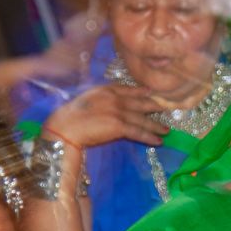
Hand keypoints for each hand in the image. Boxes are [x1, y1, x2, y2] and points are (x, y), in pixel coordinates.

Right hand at [47, 84, 171, 149]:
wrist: (64, 127)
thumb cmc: (69, 116)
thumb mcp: (86, 99)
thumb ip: (100, 98)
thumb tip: (108, 103)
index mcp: (105, 89)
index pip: (128, 89)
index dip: (141, 92)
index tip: (151, 93)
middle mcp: (115, 98)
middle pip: (140, 103)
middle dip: (154, 107)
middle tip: (166, 110)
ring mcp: (119, 111)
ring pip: (143, 119)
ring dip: (156, 125)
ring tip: (166, 130)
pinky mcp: (119, 126)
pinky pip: (139, 132)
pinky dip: (150, 137)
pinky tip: (158, 141)